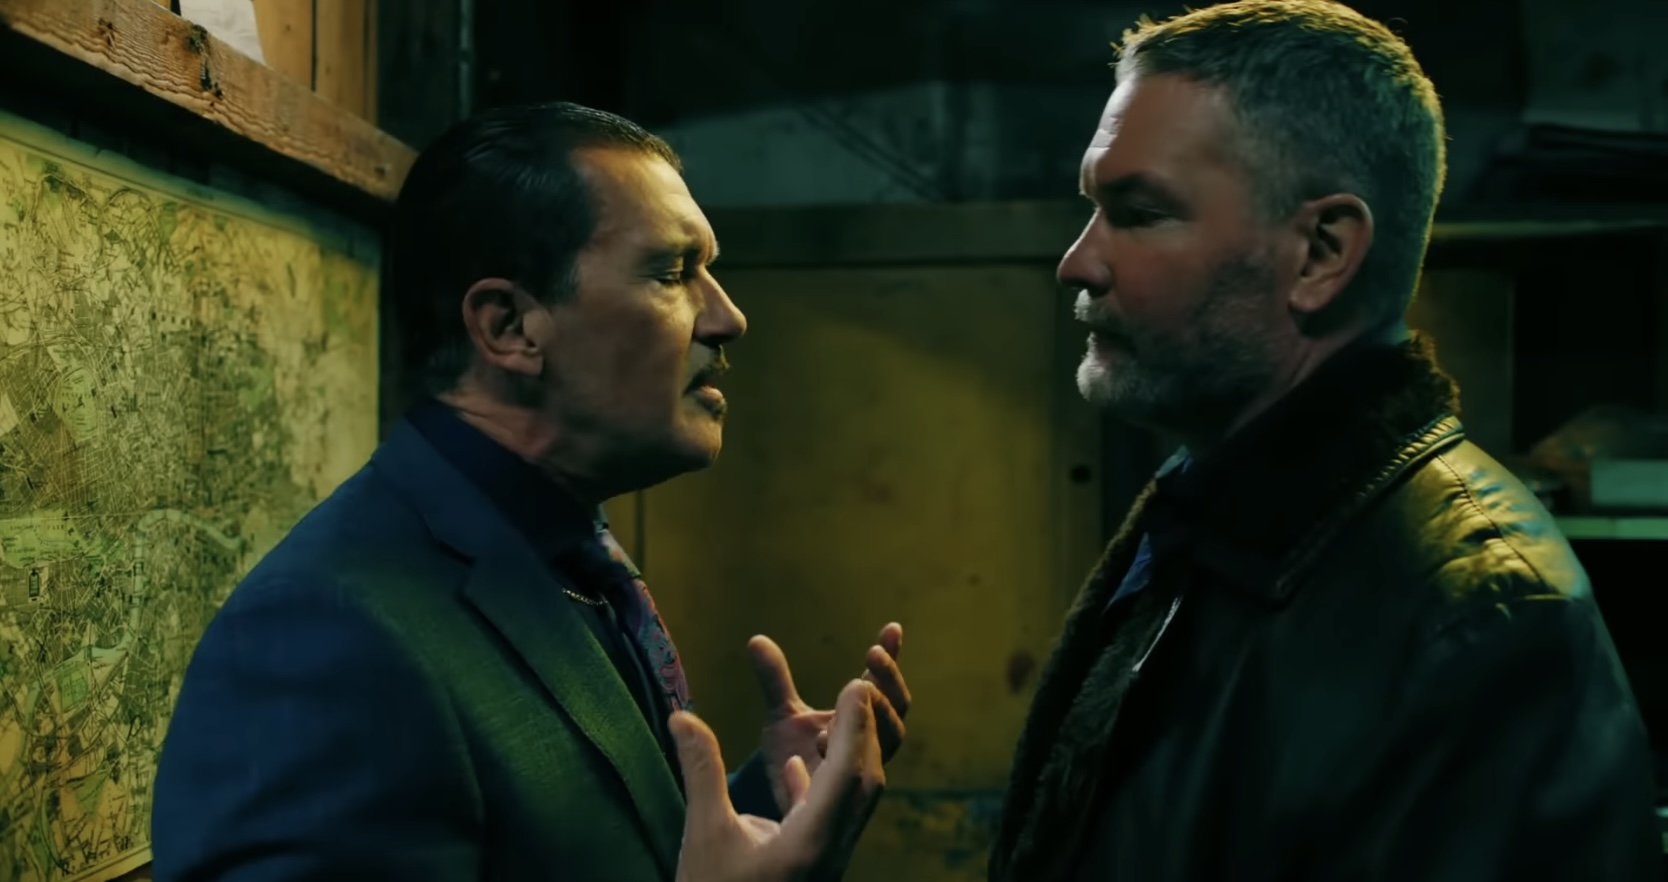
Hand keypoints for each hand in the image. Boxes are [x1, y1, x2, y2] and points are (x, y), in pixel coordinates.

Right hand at [674, 679, 886, 881]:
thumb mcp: (704, 836)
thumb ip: (701, 773)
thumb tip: (682, 716)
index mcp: (811, 842)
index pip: (847, 774)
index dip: (854, 727)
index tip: (854, 687)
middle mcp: (828, 851)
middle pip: (862, 786)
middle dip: (863, 735)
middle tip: (856, 691)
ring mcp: (822, 863)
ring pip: (848, 803)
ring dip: (846, 759)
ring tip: (832, 722)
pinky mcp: (807, 870)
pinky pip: (824, 821)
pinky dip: (816, 788)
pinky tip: (793, 769)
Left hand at [749, 624, 910, 812]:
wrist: (779, 808)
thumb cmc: (790, 754)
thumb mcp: (782, 715)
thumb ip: (775, 680)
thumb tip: (755, 639)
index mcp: (859, 719)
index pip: (884, 686)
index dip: (892, 659)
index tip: (890, 628)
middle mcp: (868, 744)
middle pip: (896, 716)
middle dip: (886, 687)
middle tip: (868, 664)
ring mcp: (860, 771)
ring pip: (884, 746)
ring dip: (868, 722)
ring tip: (836, 713)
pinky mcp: (844, 799)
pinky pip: (851, 782)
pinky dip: (835, 762)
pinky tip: (803, 754)